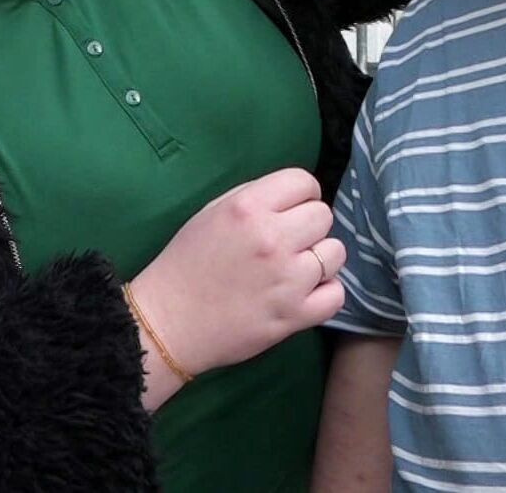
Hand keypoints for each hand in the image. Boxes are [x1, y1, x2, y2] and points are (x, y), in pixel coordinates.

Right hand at [128, 168, 345, 377]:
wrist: (168, 323)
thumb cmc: (185, 264)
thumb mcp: (211, 213)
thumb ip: (254, 197)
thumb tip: (293, 195)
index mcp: (249, 207)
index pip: (304, 182)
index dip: (300, 195)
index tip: (290, 210)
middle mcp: (272, 238)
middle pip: (323, 215)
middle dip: (308, 226)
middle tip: (287, 242)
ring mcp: (288, 279)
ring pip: (335, 252)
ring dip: (319, 258)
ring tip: (293, 269)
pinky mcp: (295, 315)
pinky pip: (336, 294)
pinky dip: (325, 293)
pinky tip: (302, 293)